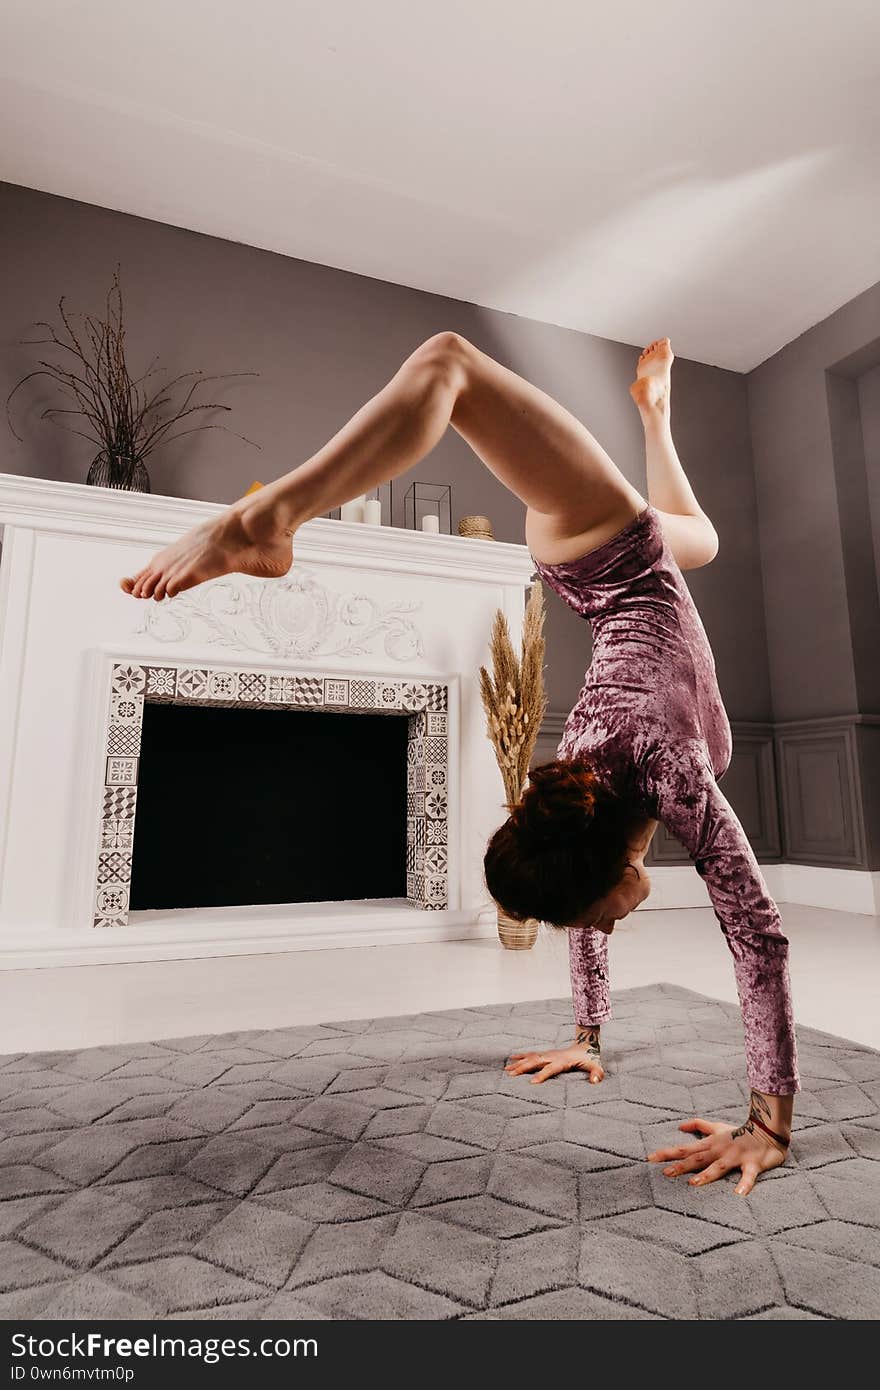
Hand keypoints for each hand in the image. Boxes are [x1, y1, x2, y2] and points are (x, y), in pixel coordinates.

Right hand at [505, 1043, 604, 1084]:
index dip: (542, 1075)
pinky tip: (510, 1059)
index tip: (532, 1082)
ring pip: (531, 1058)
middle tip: (511, 1075)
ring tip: (506, 1070)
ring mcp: (548, 1054)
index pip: (551, 1069)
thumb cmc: (590, 1058)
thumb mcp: (596, 1066)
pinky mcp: (546, 1054)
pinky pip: (531, 1054)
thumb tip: (595, 1082)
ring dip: (519, 1063)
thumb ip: (597, 1073)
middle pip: (536, 1062)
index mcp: (563, 1061)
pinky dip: (520, 1056)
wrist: (585, 1044)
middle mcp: (553, 1056)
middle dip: (523, 1068)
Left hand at [647, 1116, 786, 1194]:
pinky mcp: (753, 1164)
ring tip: (693, 1184)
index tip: (650, 1159)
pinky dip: (744, 1184)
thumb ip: (698, 1126)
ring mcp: (736, 1157)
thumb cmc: (740, 1132)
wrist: (768, 1129)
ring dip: (706, 1175)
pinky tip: (738, 1195)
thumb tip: (679, 1126)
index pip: (685, 1148)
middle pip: (697, 1158)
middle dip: (681, 1166)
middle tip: (665, 1174)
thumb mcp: (717, 1127)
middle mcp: (720, 1150)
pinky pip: (748, 1176)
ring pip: (719, 1167)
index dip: (668, 1153)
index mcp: (711, 1143)